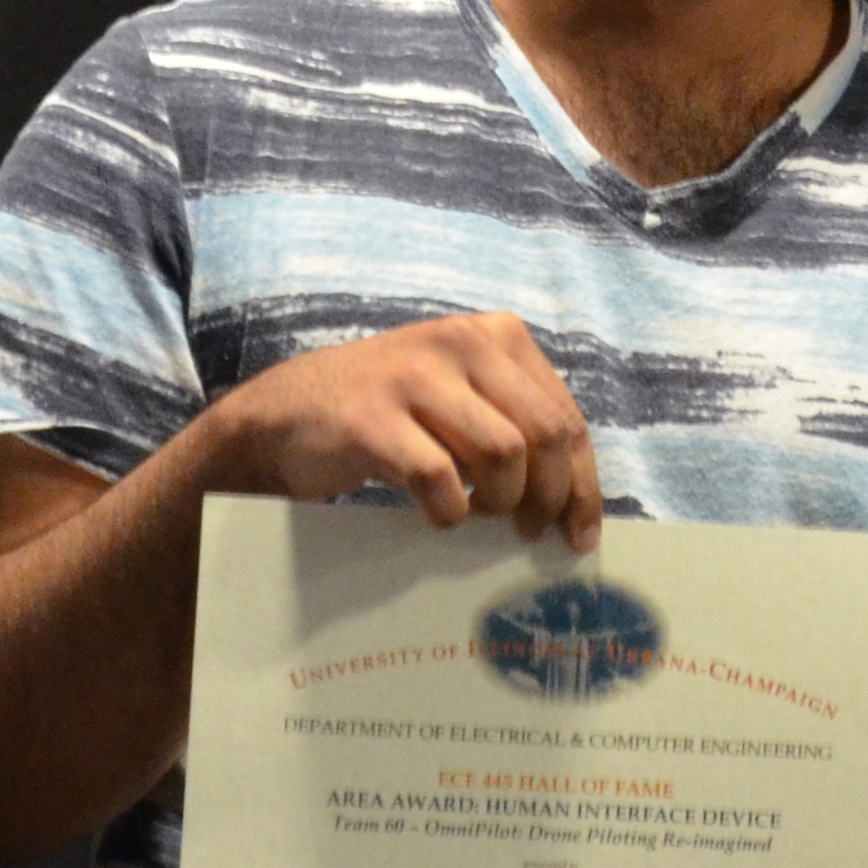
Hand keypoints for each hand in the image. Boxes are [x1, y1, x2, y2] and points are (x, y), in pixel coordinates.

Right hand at [201, 314, 604, 548]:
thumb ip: (516, 423)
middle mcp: (460, 342)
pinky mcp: (373, 420)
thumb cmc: (389, 412)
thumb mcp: (461, 395)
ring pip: (504, 454)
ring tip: (481, 514)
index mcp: (494, 335)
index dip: (583, 482)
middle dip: (550, 497)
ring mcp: (414, 377)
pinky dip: (450, 511)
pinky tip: (438, 513)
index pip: (565, 414)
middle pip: (545, 434)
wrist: (284, 413)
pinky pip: (441, 478)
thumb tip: (574, 499)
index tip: (580, 533)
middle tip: (530, 532)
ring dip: (501, 502)